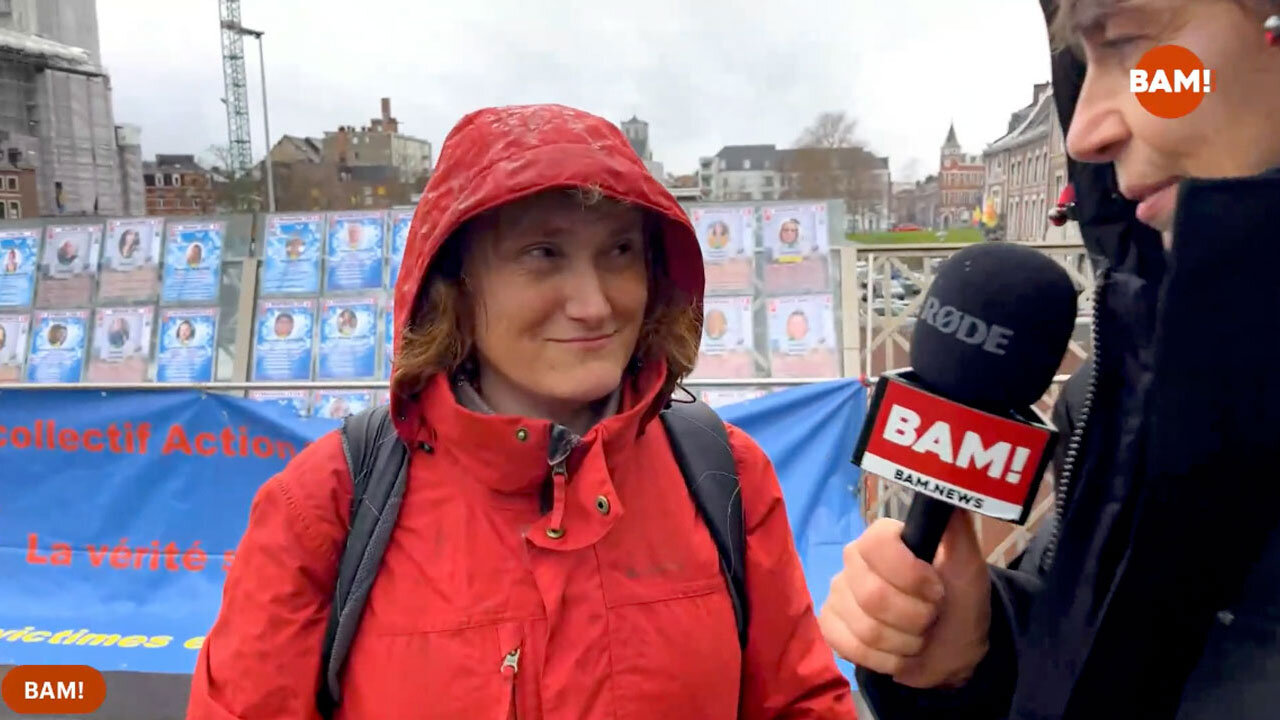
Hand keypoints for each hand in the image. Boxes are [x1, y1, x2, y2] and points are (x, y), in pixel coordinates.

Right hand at [819, 511, 990, 688]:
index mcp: (882, 538)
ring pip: (865, 629)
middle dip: (915, 618)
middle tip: (931, 618)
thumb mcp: (968, 564)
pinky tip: (898, 653)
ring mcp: (838, 593)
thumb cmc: (959, 601)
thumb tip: (948, 492)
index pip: (877, 546)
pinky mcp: (830, 625)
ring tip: (918, 637)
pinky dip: (884, 660)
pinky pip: (848, 647)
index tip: (937, 590)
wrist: (952, 647)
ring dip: (905, 644)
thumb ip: (957, 528)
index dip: (911, 576)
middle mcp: (853, 560)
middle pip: (873, 596)